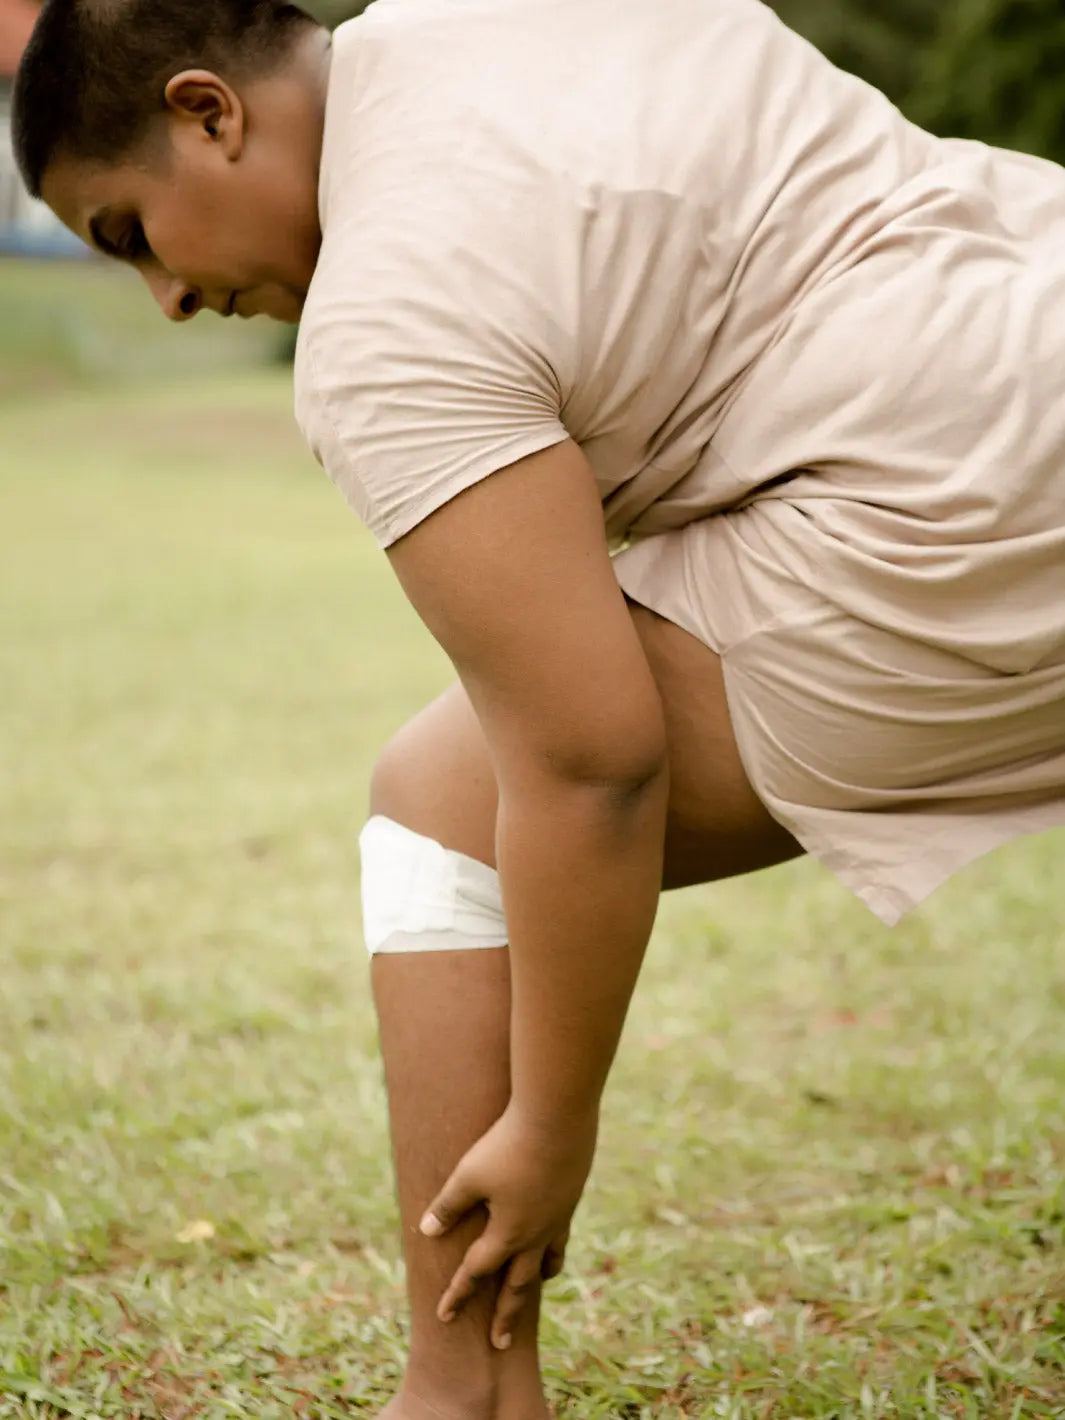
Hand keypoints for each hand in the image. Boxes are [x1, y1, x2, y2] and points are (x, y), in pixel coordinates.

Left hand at [419, 1101, 597, 1349]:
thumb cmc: (507, 1146)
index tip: (443, 1317)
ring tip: (533, 1289)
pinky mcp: (570, 1199)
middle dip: (506, 1315)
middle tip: (500, 1343)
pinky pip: (561, 1237)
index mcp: (507, 1233)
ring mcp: (558, 1219)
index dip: (457, 1294)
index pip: (476, 1273)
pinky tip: (551, 1241)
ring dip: (536, 1280)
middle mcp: (535, 1234)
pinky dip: (554, 1249)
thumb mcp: (469, 1175)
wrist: (558, 1118)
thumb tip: (426, 1231)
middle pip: (518, 1285)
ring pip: (547, 1262)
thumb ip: (449, 1206)